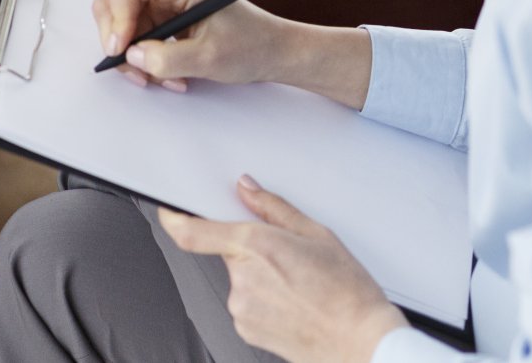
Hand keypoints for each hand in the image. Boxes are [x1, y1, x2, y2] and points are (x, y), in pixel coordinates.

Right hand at [92, 0, 289, 91]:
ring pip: (121, 23)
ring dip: (133, 55)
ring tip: (162, 79)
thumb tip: (131, 55)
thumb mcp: (209, 58)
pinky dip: (144, 59)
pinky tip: (170, 75)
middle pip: (114, 1)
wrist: (272, 51)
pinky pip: (135, 36)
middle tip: (135, 70)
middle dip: (118, 38)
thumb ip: (167, 59)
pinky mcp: (162, 16)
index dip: (117, 16)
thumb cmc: (250, 46)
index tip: (122, 48)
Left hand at [159, 178, 407, 362]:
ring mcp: (242, 309)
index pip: (192, 233)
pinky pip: (246, 303)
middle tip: (285, 257)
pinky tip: (292, 302)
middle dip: (250, 250)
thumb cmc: (348, 292)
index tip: (169, 210)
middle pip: (227, 253)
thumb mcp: (317, 234)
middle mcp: (242, 280)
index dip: (173, 219)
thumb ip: (273, 208)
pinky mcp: (246, 330)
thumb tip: (247, 188)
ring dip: (258, 276)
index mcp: (255, 247)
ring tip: (296, 284)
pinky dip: (263, 299)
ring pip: (239, 279)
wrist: (363, 343)